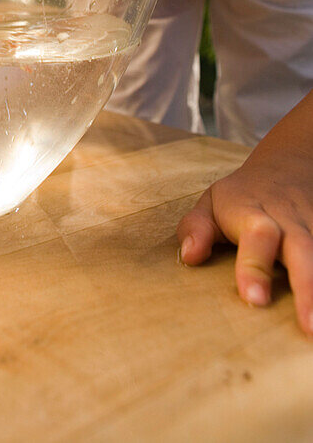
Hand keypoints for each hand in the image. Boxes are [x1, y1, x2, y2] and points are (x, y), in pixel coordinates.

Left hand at [177, 145, 312, 336]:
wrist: (288, 164)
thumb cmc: (242, 196)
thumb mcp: (212, 202)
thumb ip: (196, 228)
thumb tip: (189, 256)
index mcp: (253, 214)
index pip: (257, 237)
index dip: (255, 267)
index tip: (253, 298)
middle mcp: (290, 223)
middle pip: (302, 252)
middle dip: (306, 288)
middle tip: (308, 327)